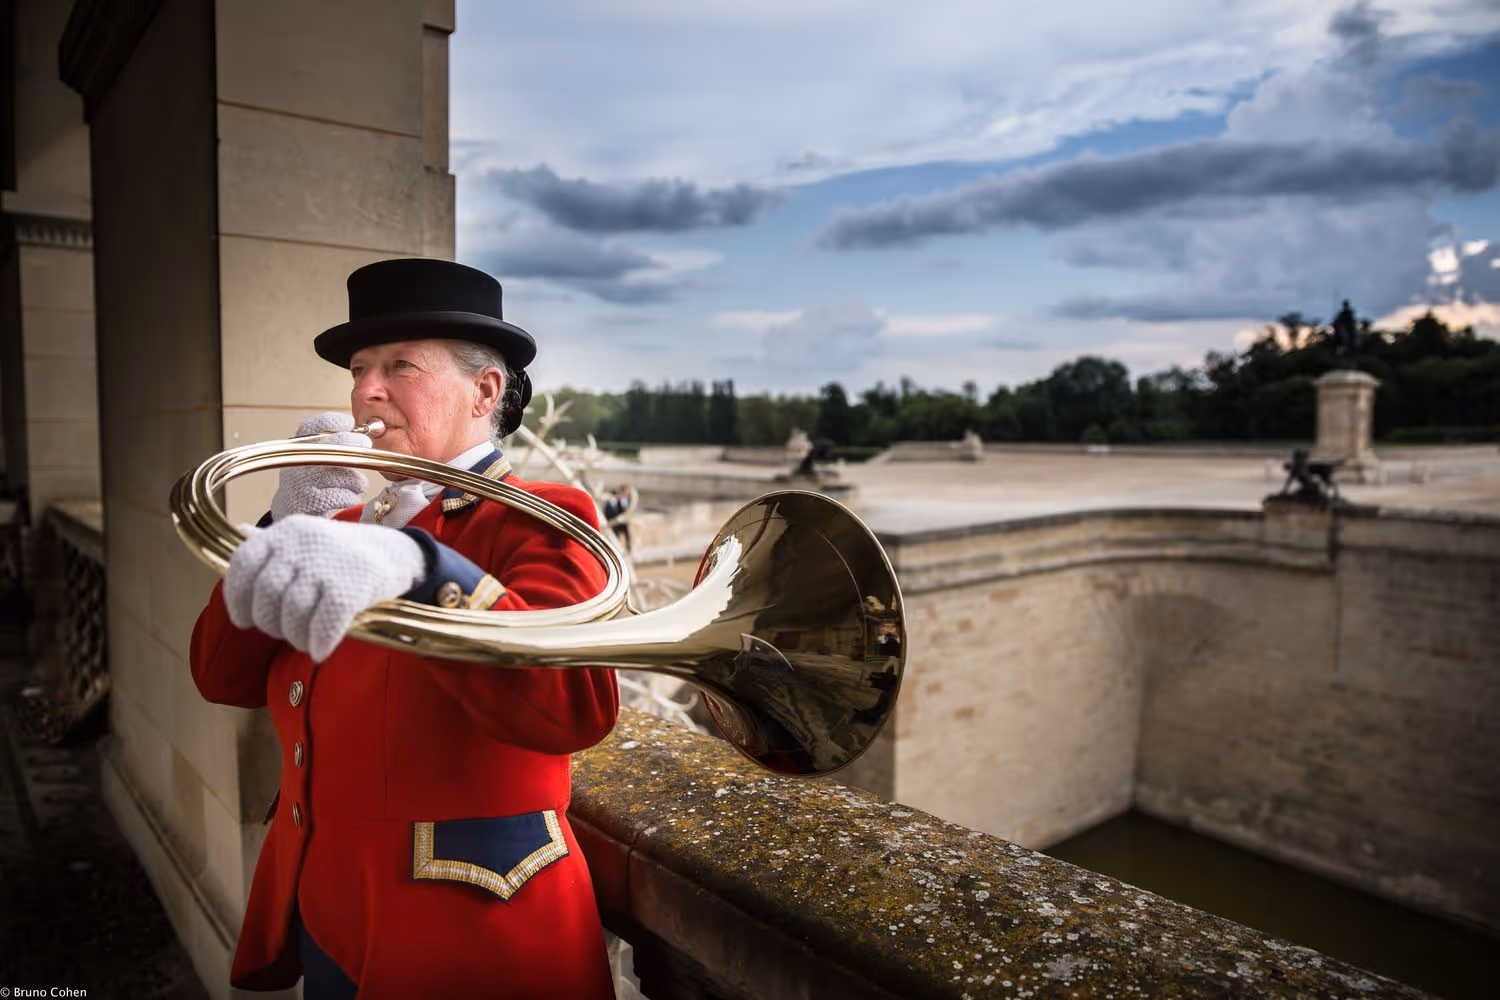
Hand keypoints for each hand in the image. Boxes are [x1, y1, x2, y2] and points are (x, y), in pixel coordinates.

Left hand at [225, 515, 426, 660]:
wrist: (397, 553)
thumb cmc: (342, 555)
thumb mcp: (306, 538)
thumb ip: (273, 544)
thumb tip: (241, 533)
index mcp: (286, 531)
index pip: (243, 563)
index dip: (237, 597)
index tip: (245, 619)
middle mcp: (303, 543)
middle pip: (266, 593)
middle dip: (269, 623)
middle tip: (283, 632)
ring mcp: (328, 563)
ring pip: (293, 611)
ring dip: (294, 636)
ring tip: (303, 641)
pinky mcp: (352, 585)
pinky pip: (324, 623)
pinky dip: (319, 642)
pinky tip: (320, 650)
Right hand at [270, 412, 371, 520]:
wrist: (294, 507)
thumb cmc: (313, 478)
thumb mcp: (316, 456)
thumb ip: (333, 443)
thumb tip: (363, 434)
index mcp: (298, 447)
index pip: (312, 426)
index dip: (334, 421)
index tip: (350, 423)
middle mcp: (299, 462)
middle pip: (335, 446)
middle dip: (356, 444)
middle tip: (365, 445)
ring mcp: (304, 482)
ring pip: (347, 475)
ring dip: (357, 480)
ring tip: (353, 483)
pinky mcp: (313, 501)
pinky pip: (346, 495)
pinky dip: (352, 496)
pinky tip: (347, 496)